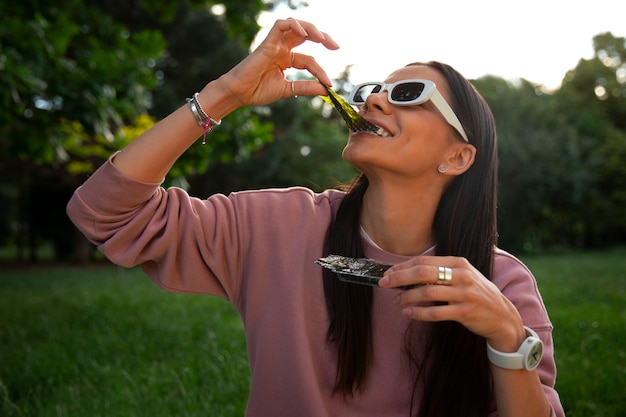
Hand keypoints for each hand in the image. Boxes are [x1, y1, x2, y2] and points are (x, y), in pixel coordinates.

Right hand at [217, 18, 338, 106]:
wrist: (238, 94)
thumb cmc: (257, 91)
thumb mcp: (287, 89)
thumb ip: (306, 87)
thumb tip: (326, 90)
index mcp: (286, 60)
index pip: (309, 60)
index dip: (320, 70)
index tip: (329, 84)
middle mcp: (281, 49)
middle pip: (306, 35)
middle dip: (323, 38)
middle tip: (336, 47)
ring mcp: (274, 44)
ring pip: (296, 26)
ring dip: (311, 29)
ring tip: (323, 39)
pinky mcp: (267, 42)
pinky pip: (281, 25)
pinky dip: (294, 25)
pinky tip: (305, 33)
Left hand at [378, 255, 525, 351]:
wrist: (503, 316)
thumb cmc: (477, 294)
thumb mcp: (463, 276)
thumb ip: (441, 272)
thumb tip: (408, 272)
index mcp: (459, 263)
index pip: (424, 261)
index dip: (403, 267)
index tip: (388, 273)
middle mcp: (462, 276)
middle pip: (423, 272)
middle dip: (399, 277)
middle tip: (384, 283)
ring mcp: (465, 294)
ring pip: (427, 292)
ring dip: (407, 297)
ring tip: (396, 302)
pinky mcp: (465, 312)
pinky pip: (436, 312)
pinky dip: (419, 313)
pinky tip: (408, 313)